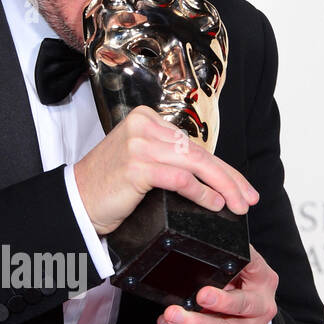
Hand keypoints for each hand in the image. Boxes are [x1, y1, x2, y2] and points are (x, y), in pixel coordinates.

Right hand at [74, 106, 257, 235]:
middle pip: (198, 152)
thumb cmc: (107, 187)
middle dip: (229, 177)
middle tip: (248, 197)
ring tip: (235, 204)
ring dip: (221, 186)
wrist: (75, 201)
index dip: (223, 167)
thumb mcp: (140, 162)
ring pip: (195, 163)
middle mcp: (143, 125)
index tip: (241, 186)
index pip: (194, 144)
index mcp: (145, 118)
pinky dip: (201, 192)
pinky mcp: (137, 164)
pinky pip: (180, 178)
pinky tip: (213, 203)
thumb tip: (211, 176)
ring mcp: (139, 143)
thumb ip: (168, 159)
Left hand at [156, 244, 277, 323]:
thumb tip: (193, 255)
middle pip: (243, 304)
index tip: (224, 261)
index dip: (243, 262)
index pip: (255, 265)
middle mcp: (262, 306)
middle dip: (221, 301)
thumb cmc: (235, 299)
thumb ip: (223, 268)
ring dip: (193, 323)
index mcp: (262, 280)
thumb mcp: (235, 279)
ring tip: (171, 315)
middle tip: (200, 295)